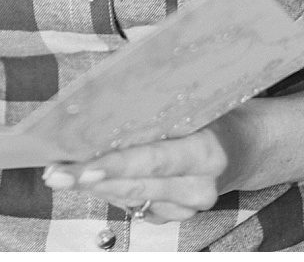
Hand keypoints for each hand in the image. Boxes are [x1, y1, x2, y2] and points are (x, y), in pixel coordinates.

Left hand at [40, 113, 248, 223]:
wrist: (248, 148)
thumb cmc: (217, 114)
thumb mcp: (196, 101)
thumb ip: (158, 101)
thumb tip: (108, 86)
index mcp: (207, 153)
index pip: (154, 160)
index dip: (117, 165)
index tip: (83, 165)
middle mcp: (199, 186)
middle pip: (136, 185)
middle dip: (90, 178)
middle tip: (55, 173)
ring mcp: (188, 206)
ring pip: (131, 199)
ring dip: (93, 186)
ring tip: (60, 174)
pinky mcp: (176, 217)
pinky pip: (135, 207)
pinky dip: (110, 191)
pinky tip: (90, 179)